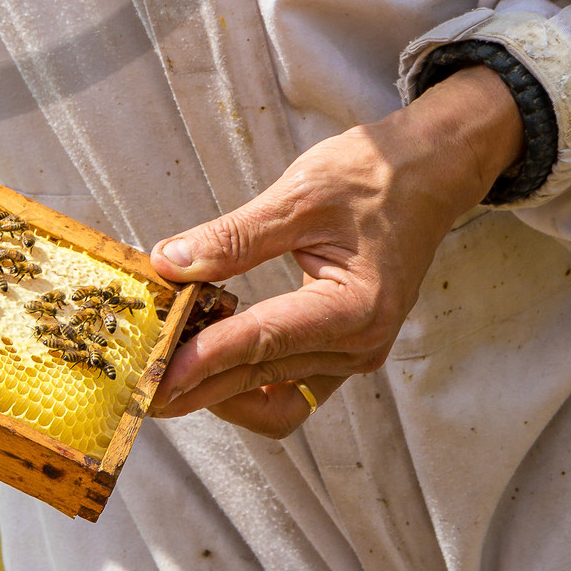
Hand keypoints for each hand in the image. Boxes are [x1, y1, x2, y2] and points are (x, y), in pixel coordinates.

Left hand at [148, 68, 525, 438]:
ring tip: (168, 369)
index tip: (156, 374)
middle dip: (200, 386)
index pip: (264, 341)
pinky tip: (208, 356)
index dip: (204, 359)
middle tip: (142, 388)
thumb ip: (233, 237)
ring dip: (222, 389)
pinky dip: (249, 378)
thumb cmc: (373, 176)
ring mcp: (354, 354)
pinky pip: (291, 384)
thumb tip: (170, 263)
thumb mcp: (299, 195)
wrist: (428, 174)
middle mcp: (360, 345)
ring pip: (277, 396)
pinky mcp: (344, 348)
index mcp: (356, 308)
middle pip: (265, 380)